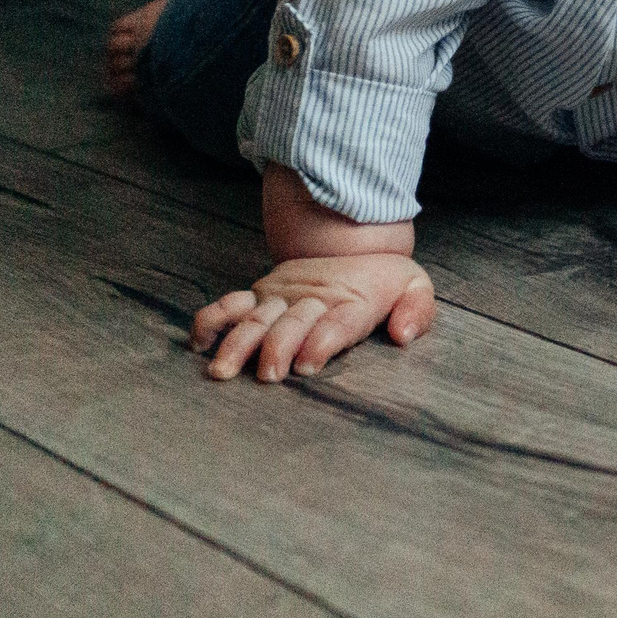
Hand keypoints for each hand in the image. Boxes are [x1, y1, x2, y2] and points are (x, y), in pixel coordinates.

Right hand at [189, 253, 436, 382]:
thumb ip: (417, 310)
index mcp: (354, 299)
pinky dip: (211, 319)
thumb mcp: (417, 286)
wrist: (356, 241)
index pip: (338, 322)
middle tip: (268, 376)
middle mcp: (314, 297)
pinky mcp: (262, 294)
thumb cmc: (387, 280)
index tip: (307, 364)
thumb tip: (403, 335)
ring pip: (257, 318)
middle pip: (293, 323)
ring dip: (239, 343)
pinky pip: (231, 304)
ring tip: (223, 370)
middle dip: (278, 347)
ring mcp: (283, 295)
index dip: (322, 341)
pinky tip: (198, 343)